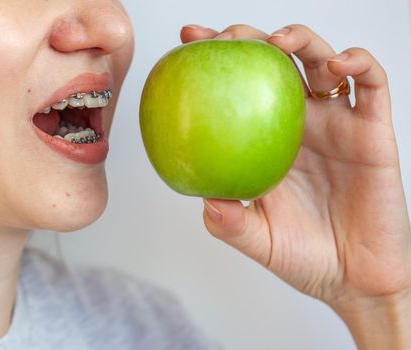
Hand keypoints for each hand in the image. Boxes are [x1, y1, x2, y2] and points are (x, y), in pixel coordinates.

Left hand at [181, 24, 410, 347]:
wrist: (354, 279)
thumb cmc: (303, 257)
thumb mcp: (258, 240)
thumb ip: (230, 223)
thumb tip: (204, 200)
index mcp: (267, 142)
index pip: (238, 87)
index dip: (215, 60)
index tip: (188, 42)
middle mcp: (299, 124)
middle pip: (275, 63)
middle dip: (250, 39)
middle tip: (224, 37)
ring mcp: (336, 124)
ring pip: (320, 61)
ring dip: (300, 39)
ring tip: (277, 41)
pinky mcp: (372, 131)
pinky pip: (371, 86)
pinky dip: (358, 64)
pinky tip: (339, 63)